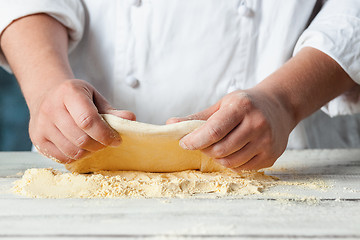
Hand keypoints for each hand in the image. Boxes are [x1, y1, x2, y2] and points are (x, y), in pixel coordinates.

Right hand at [29, 79, 135, 162]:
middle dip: (99, 145)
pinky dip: (76, 157)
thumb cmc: (75, 97)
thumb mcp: (95, 97)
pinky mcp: (37, 139)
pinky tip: (81, 147)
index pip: (88, 120)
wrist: (46, 95)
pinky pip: (62, 157)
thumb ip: (112, 111)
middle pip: (81, 138)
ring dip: (89, 152)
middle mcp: (51, 108)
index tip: (117, 140)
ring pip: (72, 151)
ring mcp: (42, 125)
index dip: (105, 134)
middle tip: (106, 142)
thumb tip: (131, 119)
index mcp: (69, 93)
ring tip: (94, 144)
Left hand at [167, 89, 295, 170]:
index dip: (195, 140)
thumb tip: (171, 124)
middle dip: (205, 149)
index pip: (214, 131)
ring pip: (230, 162)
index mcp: (242, 107)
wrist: (279, 106)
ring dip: (217, 157)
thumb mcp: (223, 104)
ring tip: (218, 146)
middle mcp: (257, 124)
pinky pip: (243, 168)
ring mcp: (267, 142)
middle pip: (220, 149)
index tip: (184, 143)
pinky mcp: (271, 156)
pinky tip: (234, 151)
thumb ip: (198, 117)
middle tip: (203, 143)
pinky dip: (232, 162)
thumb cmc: (246, 104)